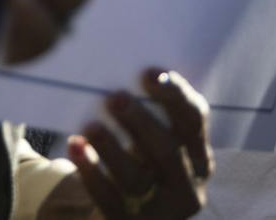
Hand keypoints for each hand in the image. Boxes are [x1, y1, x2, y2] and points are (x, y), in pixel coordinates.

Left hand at [68, 69, 212, 218]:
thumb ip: (154, 115)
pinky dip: (90, 171)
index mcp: (199, 157)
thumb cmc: (142, 163)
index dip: (175, 95)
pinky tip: (75, 148)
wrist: (129, 213)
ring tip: (91, 126)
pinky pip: (107, 199)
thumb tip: (124, 70)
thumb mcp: (156, 143)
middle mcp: (187, 187)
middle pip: (168, 152)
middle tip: (115, 97)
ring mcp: (160, 212)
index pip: (194, 120)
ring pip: (136, 179)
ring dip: (112, 148)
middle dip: (141, 122)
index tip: (148, 73)